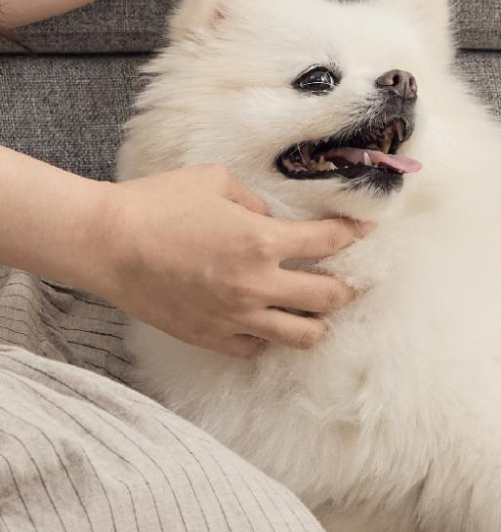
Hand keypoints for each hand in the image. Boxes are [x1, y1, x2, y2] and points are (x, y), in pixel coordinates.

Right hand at [89, 165, 367, 358]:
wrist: (106, 244)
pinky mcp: (212, 338)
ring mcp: (235, 317)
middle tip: (348, 282)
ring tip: (315, 311)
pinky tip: (268, 322)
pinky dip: (269, 337)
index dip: (353, 234)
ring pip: (302, 336)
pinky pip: (258, 348)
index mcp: (261, 241)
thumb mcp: (216, 182)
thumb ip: (257, 201)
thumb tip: (274, 219)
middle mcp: (256, 285)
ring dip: (317, 322)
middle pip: (328, 298)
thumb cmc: (158, 204)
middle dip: (346, 288)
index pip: (329, 242)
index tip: (364, 231)